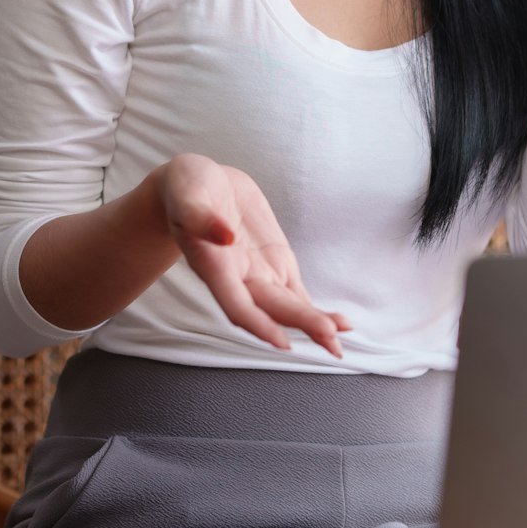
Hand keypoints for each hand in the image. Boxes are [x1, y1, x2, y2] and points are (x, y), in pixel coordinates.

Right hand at [153, 153, 350, 357]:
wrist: (199, 186)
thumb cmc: (186, 189)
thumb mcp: (186, 194)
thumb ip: (199, 216)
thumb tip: (224, 235)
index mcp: (214, 265)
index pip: (237, 304)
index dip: (259, 324)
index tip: (281, 341)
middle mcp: (238, 278)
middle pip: (272, 308)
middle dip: (301, 322)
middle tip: (330, 335)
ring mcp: (259, 273)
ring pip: (289, 307)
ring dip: (313, 324)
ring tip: (339, 341)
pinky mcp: (275, 263)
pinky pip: (296, 293)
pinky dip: (316, 311)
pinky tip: (337, 325)